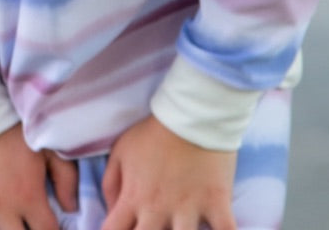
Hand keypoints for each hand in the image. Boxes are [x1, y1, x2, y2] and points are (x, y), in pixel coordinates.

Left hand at [100, 116, 237, 229]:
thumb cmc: (154, 131)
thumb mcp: (121, 150)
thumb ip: (111, 183)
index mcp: (134, 197)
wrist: (193, 111)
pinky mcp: (217, 203)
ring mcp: (189, 209)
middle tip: (153, 227)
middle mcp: (158, 210)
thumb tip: (112, 211)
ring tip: (182, 229)